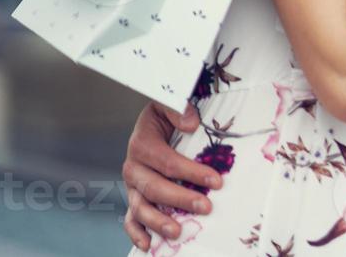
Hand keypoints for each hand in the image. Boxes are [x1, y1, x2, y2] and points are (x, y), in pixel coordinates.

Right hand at [121, 102, 217, 249]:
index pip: (167, 162)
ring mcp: (132, 185)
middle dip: (181, 199)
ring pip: (140, 207)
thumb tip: (190, 123)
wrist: (153, 122)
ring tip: (178, 231)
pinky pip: (130, 218)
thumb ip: (178, 109)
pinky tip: (148, 245)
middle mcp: (133, 166)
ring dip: (158, 221)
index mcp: (141, 143)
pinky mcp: (133, 196)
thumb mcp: (169, 102)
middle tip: (206, 207)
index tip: (216, 180)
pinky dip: (136, 233)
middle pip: (154, 188)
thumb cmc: (166, 115)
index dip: (191, 172)